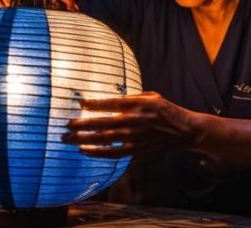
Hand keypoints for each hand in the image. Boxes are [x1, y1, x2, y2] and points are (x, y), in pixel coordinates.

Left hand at [62, 91, 199, 158]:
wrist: (185, 131)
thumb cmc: (165, 110)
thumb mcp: (150, 96)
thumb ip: (130, 97)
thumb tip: (109, 99)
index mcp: (136, 104)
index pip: (108, 104)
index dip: (91, 104)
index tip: (78, 103)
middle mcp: (133, 121)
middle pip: (101, 123)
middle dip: (80, 125)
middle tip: (64, 126)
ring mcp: (134, 138)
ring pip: (103, 140)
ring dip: (83, 140)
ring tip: (67, 139)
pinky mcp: (137, 151)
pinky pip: (113, 154)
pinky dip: (97, 153)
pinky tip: (84, 151)